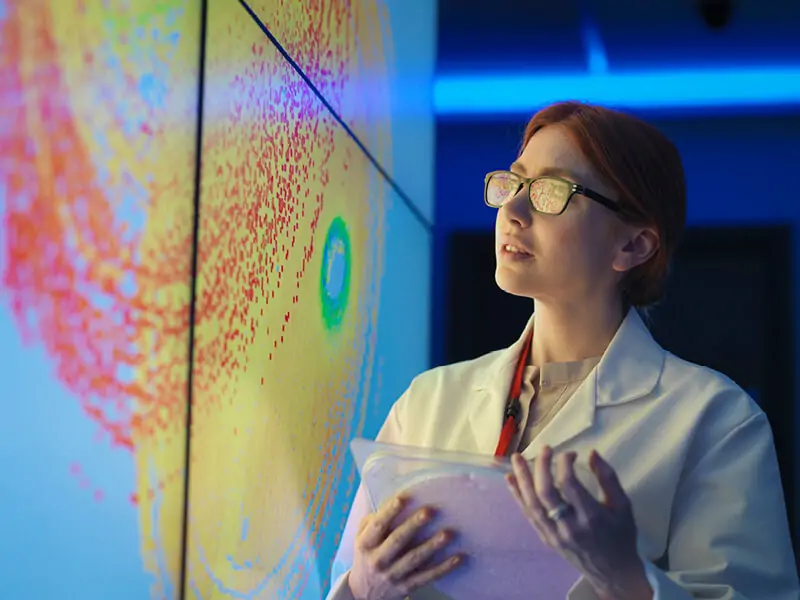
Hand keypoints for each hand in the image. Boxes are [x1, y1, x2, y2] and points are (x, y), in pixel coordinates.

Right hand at [347, 494, 462, 599]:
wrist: (364, 594)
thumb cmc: (366, 557)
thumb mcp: (360, 539)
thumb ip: (371, 522)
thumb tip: (390, 503)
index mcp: (365, 544)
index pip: (378, 526)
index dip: (389, 512)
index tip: (402, 498)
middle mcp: (378, 560)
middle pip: (397, 540)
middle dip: (414, 525)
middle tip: (430, 511)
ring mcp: (392, 575)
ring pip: (414, 559)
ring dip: (432, 546)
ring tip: (448, 533)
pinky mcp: (406, 587)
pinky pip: (427, 577)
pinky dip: (443, 568)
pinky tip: (457, 558)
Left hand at [506, 447, 652, 599]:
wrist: (613, 573)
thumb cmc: (621, 536)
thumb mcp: (623, 505)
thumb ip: (608, 478)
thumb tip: (591, 453)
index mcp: (591, 516)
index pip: (568, 483)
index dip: (564, 462)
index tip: (570, 454)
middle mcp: (569, 526)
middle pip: (545, 492)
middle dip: (541, 466)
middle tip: (545, 449)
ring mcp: (554, 534)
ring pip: (532, 503)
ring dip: (522, 478)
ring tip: (516, 458)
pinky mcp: (546, 538)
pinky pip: (528, 514)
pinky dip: (518, 495)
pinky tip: (510, 479)